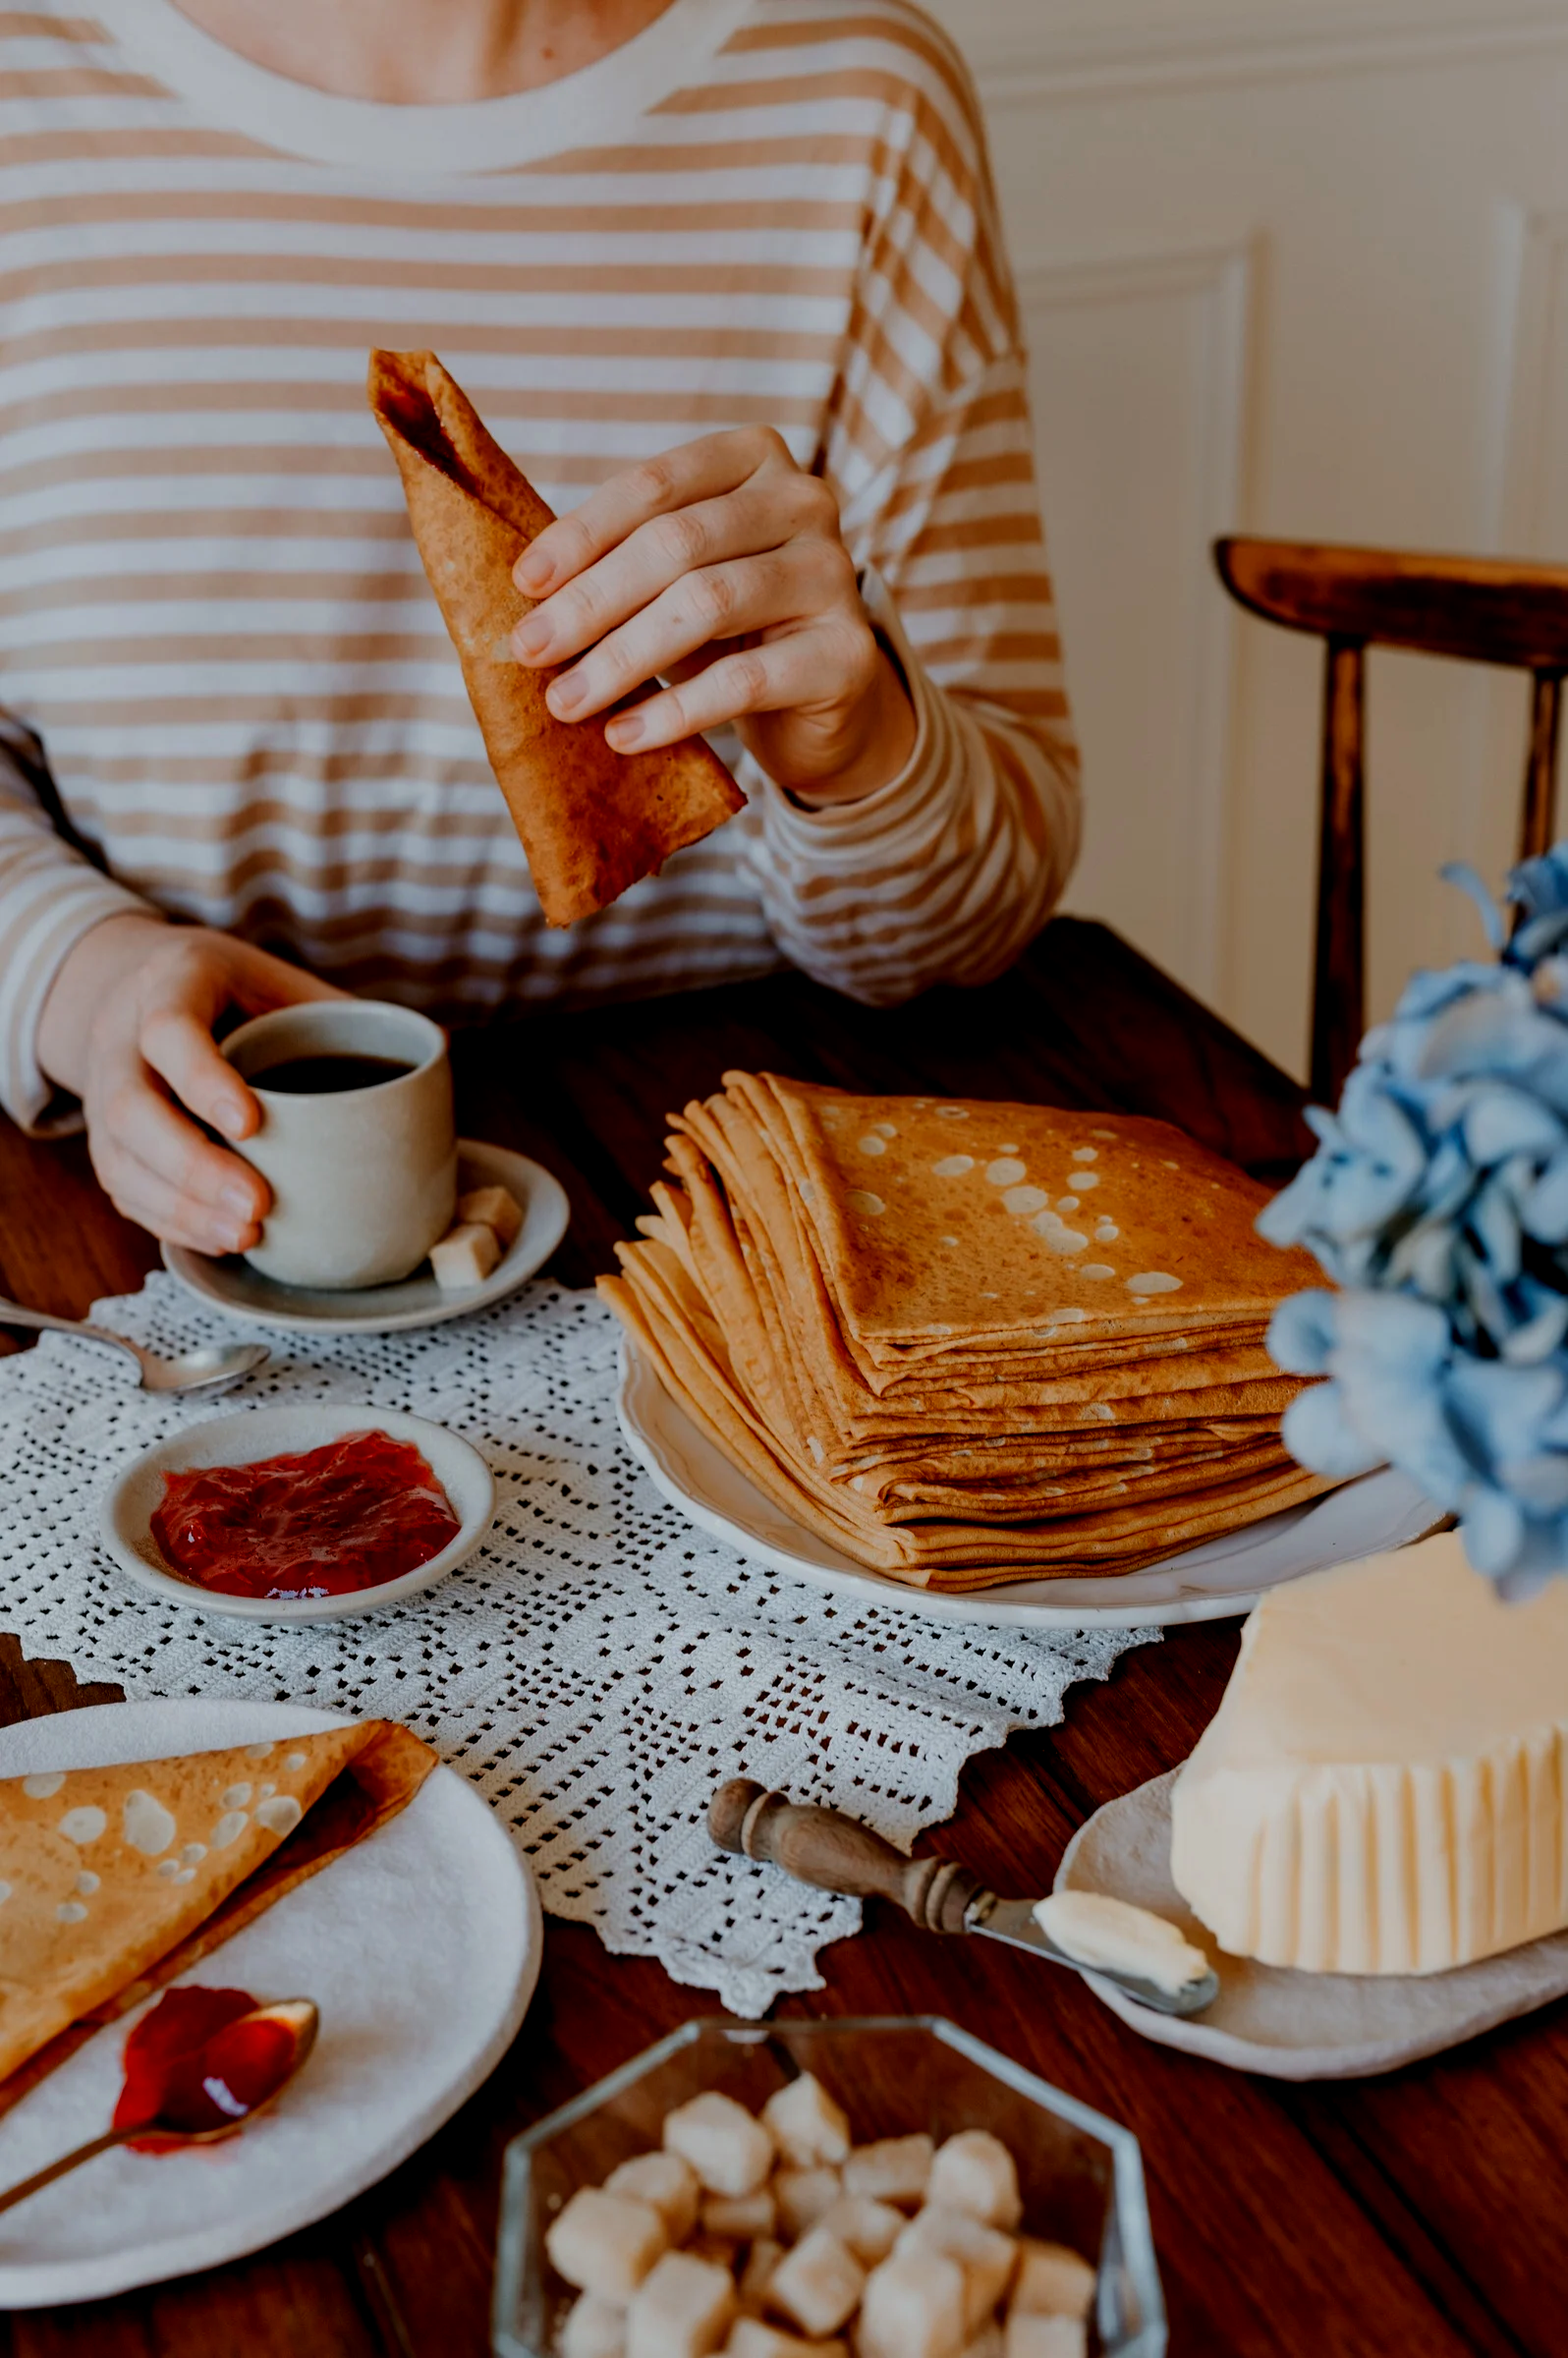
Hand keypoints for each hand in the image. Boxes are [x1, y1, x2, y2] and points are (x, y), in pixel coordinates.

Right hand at [36, 916, 344, 1253]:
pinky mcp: (106, 1139)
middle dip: (192, 1167)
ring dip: (181, 1208)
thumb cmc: (237, 990)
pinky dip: (170, 1221)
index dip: (203, 1079)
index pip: (169, 1029)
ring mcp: (106, 1090)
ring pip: (118, 1157)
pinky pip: (122, 1187)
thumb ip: (341, 1016)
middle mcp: (122, 1036)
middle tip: (256, 1205)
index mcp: (173, 981)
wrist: (152, 987)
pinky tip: (221, 1240)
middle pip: (131, 1108)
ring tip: (245, 1236)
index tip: (252, 1124)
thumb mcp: (283, 980)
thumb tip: (435, 1055)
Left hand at [509, 428, 916, 804]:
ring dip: (621, 658)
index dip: (582, 534)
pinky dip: (674, 711)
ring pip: (708, 603)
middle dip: (591, 601)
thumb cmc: (733, 629)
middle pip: (677, 544)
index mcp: (756, 459)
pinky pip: (743, 682)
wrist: (823, 703)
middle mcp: (805, 501)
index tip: (523, 585)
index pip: (655, 486)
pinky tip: (624, 735)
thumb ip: (620, 566)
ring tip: (566, 701)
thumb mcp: (677, 579)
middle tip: (530, 650)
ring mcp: (834, 575)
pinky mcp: (847, 654)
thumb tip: (525, 599)